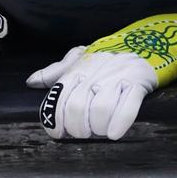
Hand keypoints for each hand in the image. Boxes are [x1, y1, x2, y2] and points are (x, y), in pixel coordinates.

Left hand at [26, 47, 156, 140]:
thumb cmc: (107, 58)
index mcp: (79, 68)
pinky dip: (120, 123)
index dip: (55, 120)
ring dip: (99, 127)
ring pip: (101, 109)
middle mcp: (95, 72)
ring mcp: (117, 76)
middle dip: (77, 128)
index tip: (58, 132)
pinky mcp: (138, 82)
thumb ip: (56, 72)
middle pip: (77, 107)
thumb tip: (31, 82)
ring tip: (101, 130)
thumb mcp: (80, 59)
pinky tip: (115, 133)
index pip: (58, 96)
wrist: (144, 44)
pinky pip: (128, 106)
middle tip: (84, 133)